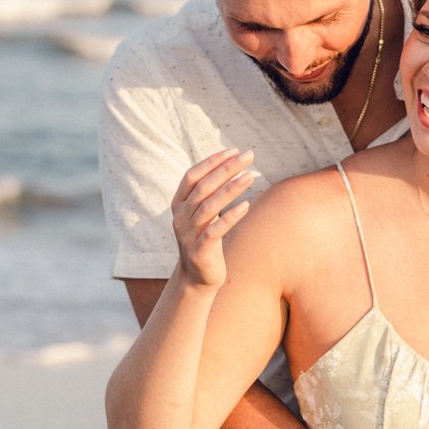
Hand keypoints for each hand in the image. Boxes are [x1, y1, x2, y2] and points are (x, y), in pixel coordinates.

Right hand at [171, 149, 256, 288]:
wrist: (197, 277)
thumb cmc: (205, 238)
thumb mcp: (204, 214)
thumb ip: (209, 193)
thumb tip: (230, 164)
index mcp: (178, 204)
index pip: (192, 176)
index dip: (212, 161)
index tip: (234, 150)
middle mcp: (180, 217)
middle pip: (203, 187)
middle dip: (227, 168)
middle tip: (248, 156)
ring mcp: (187, 234)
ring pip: (209, 206)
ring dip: (231, 189)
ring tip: (251, 176)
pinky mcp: (199, 251)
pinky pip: (215, 231)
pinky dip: (230, 217)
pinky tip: (246, 206)